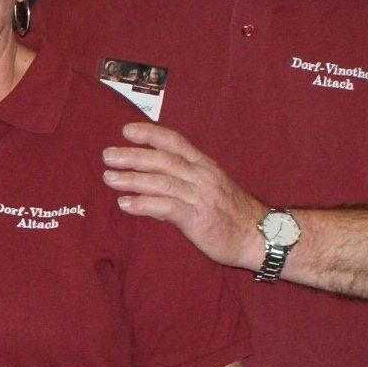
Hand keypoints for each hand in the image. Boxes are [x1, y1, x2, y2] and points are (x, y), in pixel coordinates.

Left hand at [100, 123, 268, 268]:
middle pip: (163, 159)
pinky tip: (125, 204)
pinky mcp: (198, 219)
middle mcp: (202, 176)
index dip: (151, 134)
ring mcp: (200, 197)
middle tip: (108, 155)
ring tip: (110, 178)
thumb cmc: (232, 214)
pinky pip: (167, 208)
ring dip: (133, 179)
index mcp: (204, 166)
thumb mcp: (208, 191)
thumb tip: (146, 189)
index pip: (175, 142)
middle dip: (133, 156)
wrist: (260, 236)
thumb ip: (179, 186)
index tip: (126, 130)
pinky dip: (144, 205)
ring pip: (162, 182)